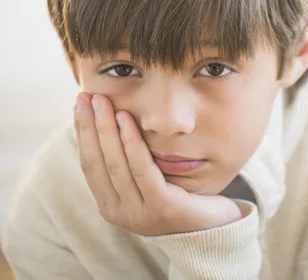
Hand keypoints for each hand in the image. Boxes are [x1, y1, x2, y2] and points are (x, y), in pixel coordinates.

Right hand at [74, 92, 242, 235]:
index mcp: (110, 204)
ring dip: (106, 129)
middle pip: (98, 162)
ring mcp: (139, 213)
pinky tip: (126, 118)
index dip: (82, 132)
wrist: (215, 223)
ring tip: (103, 101)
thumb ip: (127, 157)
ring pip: (116, 164)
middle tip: (85, 96)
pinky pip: (142, 169)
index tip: (80, 104)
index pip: (89, 163)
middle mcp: (119, 212)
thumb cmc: (179, 191)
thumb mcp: (147, 175)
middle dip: (89, 126)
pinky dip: (131, 142)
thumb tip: (107, 118)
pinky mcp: (162, 208)